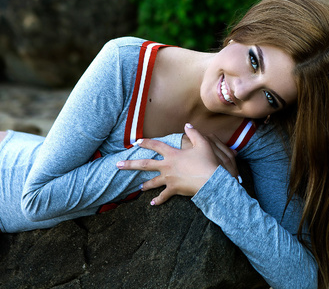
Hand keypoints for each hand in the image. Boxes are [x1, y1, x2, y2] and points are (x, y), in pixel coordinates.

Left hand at [116, 123, 237, 205]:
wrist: (211, 180)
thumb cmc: (207, 161)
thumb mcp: (203, 143)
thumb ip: (194, 133)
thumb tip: (187, 125)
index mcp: (172, 154)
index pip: (156, 146)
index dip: (147, 142)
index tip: (137, 142)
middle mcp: (167, 166)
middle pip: (145, 164)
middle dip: (130, 164)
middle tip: (117, 165)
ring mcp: (169, 179)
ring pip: (152, 182)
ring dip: (144, 185)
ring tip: (138, 188)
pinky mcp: (173, 190)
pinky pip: (163, 196)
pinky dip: (157, 200)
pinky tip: (152, 203)